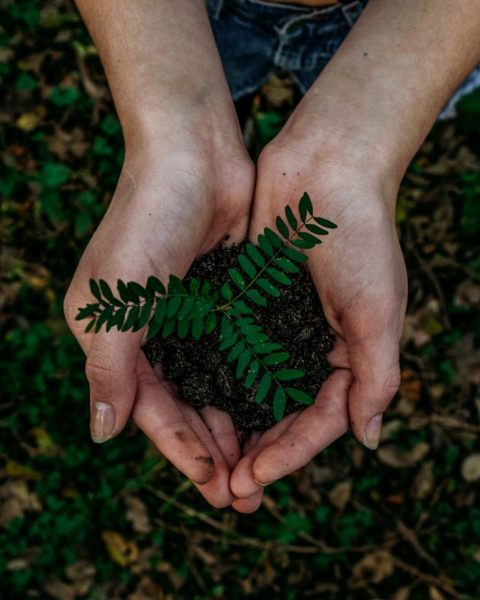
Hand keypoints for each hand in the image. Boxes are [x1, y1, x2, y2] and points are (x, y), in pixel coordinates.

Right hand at [64, 131, 254, 507]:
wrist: (193, 154)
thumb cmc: (147, 219)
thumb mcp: (116, 299)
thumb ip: (108, 368)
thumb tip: (102, 434)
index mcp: (114, 335)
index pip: (148, 408)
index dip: (179, 448)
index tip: (213, 483)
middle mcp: (149, 331)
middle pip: (182, 405)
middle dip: (210, 448)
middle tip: (243, 492)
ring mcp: (188, 316)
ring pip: (212, 386)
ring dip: (233, 424)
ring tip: (260, 465)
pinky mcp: (222, 300)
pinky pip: (236, 354)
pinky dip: (250, 385)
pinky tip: (272, 412)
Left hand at [230, 133, 406, 510]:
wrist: (327, 168)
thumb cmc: (361, 236)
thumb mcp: (378, 310)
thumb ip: (376, 375)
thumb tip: (368, 439)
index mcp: (348, 354)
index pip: (320, 420)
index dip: (290, 453)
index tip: (254, 478)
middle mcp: (311, 346)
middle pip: (282, 414)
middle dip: (257, 451)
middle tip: (226, 489)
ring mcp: (277, 325)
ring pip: (251, 388)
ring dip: (231, 425)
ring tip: (205, 460)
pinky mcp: (248, 302)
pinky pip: (229, 348)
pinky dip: (213, 377)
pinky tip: (191, 402)